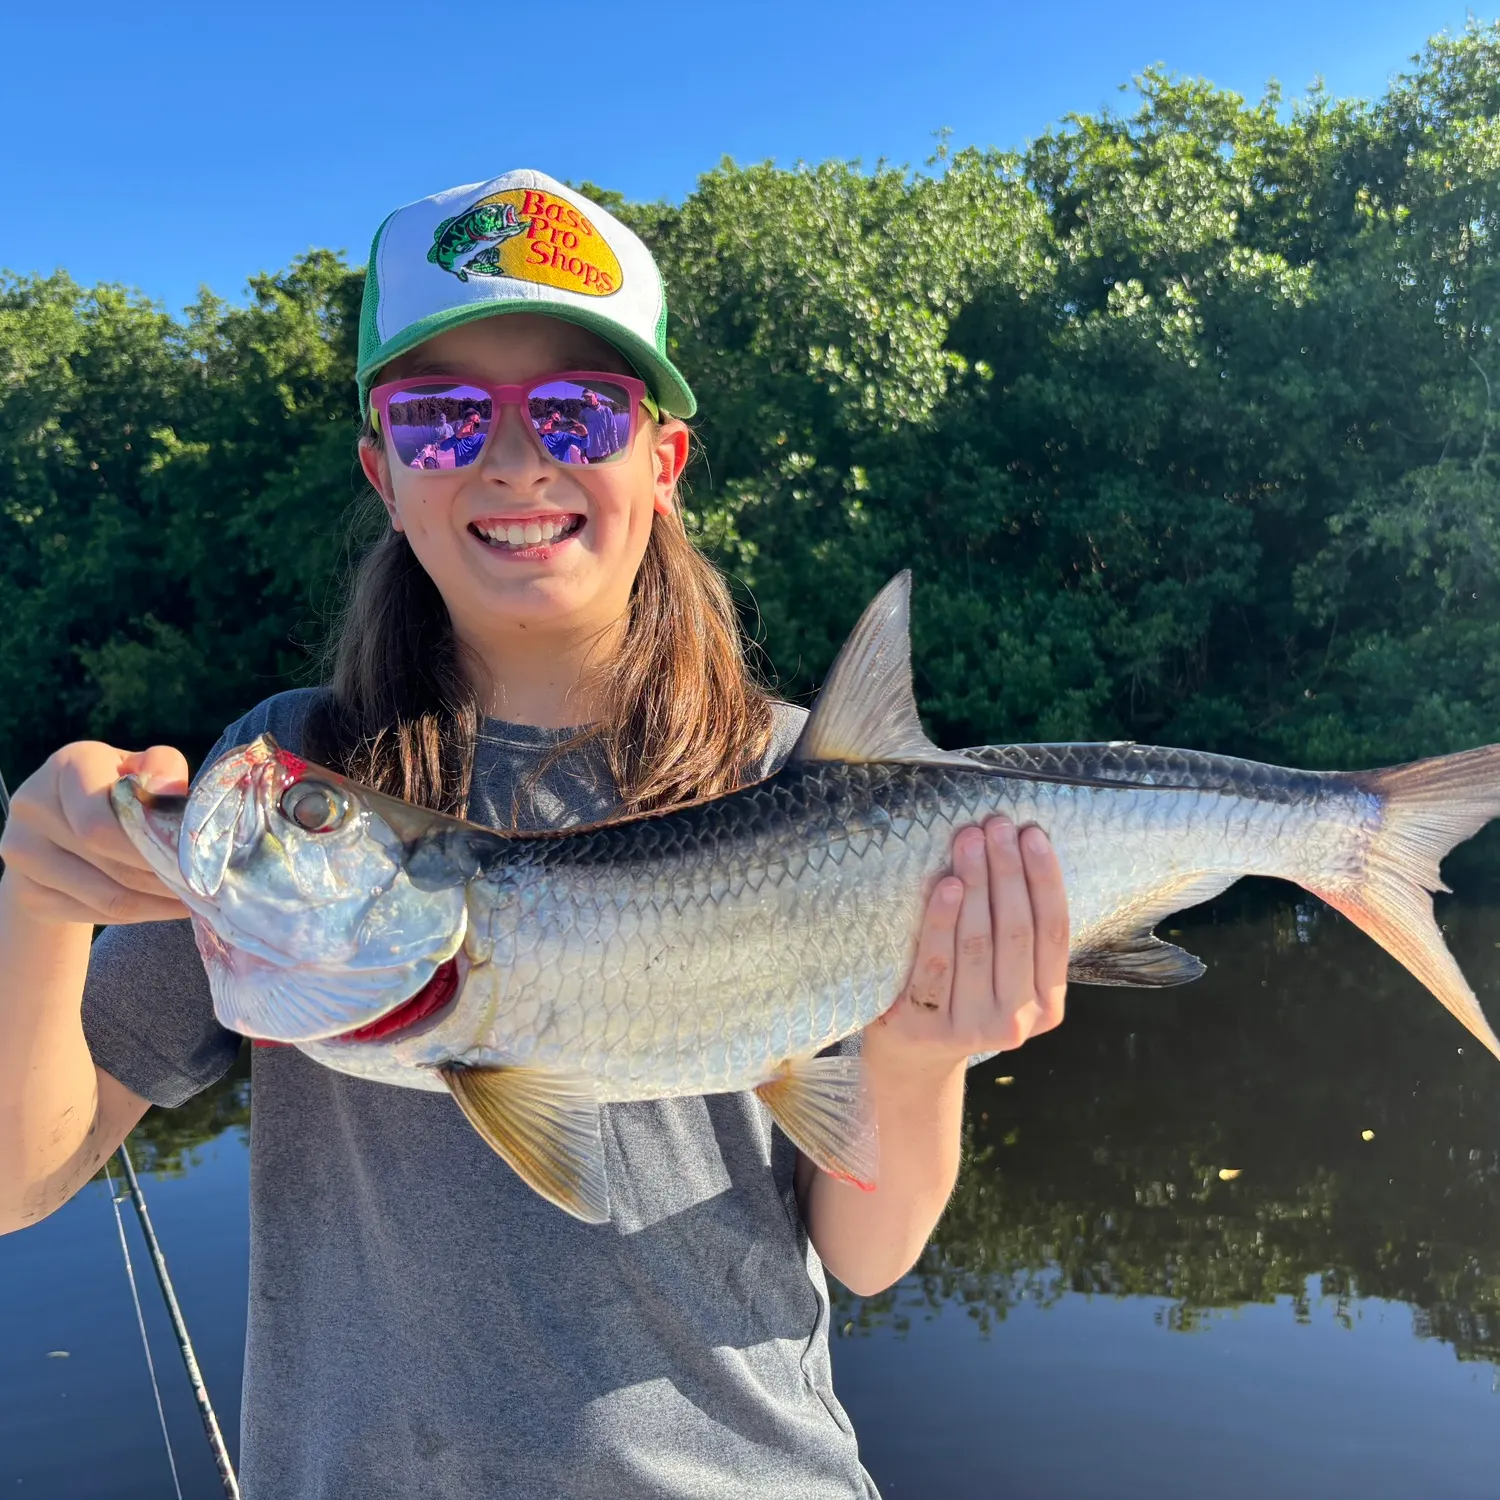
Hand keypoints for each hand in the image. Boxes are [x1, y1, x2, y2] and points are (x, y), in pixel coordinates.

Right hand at [0, 742, 189, 925]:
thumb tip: (172, 795)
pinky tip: (168, 908)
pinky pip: (96, 914)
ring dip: (158, 902)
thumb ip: (163, 773)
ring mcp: (22, 851)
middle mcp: (33, 804)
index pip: (100, 820)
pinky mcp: (26, 892)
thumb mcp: (143, 771)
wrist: (64, 828)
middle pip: (106, 858)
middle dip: (163, 876)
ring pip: (106, 895)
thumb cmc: (118, 792)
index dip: (149, 846)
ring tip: (196, 902)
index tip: (192, 862)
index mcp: (69, 765)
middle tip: (205, 888)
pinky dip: (141, 915)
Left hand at [867, 816, 1068, 1069]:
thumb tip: (1021, 849)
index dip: (1045, 879)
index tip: (1033, 834)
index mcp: (1047, 1005)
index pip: (1053, 931)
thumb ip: (1017, 934)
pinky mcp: (927, 1025)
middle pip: (1016, 931)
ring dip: (976, 883)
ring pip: (978, 942)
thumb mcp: (1004, 976)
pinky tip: (946, 884)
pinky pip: (935, 964)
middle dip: (1008, 870)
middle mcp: (1016, 1020)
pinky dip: (941, 920)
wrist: (912, 1055)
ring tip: (970, 839)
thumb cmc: (962, 994)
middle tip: (997, 825)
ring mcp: (972, 1027)